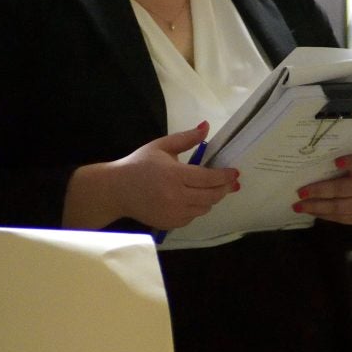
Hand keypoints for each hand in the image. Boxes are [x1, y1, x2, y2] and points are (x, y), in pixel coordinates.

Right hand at [63, 121, 239, 229]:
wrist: (116, 190)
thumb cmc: (139, 164)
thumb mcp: (161, 146)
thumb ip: (186, 138)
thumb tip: (206, 126)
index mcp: (174, 175)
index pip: (209, 178)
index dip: (225, 176)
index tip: (235, 173)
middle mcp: (176, 197)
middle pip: (211, 196)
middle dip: (224, 189)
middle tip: (231, 183)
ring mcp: (173, 213)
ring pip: (204, 208)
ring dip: (211, 199)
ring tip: (212, 189)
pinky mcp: (170, 224)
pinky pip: (192, 217)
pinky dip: (197, 208)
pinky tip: (193, 199)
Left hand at [292, 153, 351, 224]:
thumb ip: (349, 161)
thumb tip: (320, 157)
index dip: (349, 162)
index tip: (337, 161)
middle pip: (341, 190)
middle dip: (318, 192)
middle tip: (300, 193)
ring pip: (337, 208)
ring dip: (315, 207)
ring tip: (298, 206)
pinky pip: (338, 217)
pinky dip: (322, 214)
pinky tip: (309, 211)